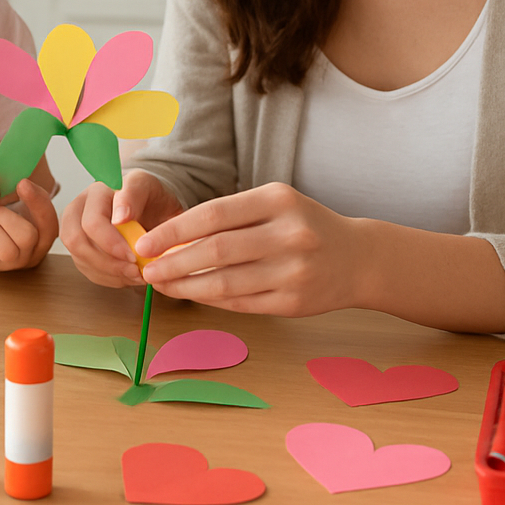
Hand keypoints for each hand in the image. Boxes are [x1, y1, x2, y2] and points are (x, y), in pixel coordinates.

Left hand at [0, 179, 58, 270]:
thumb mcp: (15, 203)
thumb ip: (21, 192)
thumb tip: (20, 182)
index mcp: (42, 235)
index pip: (49, 221)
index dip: (38, 202)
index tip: (22, 183)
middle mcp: (29, 254)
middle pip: (27, 237)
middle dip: (3, 215)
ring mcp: (8, 263)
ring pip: (4, 248)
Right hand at [60, 169, 184, 287]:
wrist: (150, 205)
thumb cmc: (150, 196)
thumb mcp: (148, 187)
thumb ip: (134, 195)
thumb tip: (119, 218)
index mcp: (97, 191)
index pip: (92, 222)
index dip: (111, 243)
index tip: (133, 255)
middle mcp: (80, 208)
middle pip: (77, 241)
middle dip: (107, 262)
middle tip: (134, 269)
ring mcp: (76, 228)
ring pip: (80, 257)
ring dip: (110, 272)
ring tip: (136, 273)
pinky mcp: (80, 247)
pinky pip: (86, 268)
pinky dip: (109, 277)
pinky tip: (128, 273)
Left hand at [136, 182, 365, 316]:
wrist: (358, 259)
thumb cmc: (305, 226)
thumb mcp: (275, 206)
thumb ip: (231, 218)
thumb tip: (171, 238)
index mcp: (279, 200)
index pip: (214, 214)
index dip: (174, 230)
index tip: (146, 242)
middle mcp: (289, 234)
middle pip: (216, 250)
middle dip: (172, 262)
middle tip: (146, 269)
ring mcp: (293, 271)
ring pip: (225, 282)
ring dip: (185, 286)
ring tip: (162, 285)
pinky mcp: (293, 303)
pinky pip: (240, 303)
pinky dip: (210, 300)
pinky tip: (192, 295)